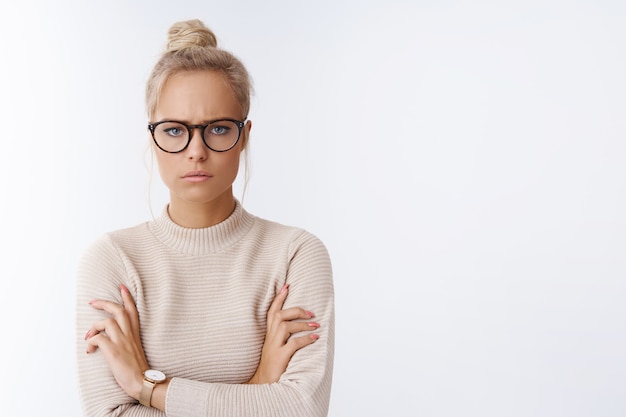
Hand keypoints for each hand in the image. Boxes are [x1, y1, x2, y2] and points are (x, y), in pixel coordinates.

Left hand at [84, 284, 148, 399]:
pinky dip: (91, 342)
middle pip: (119, 311)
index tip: (121, 287)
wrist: (141, 381)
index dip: (127, 297)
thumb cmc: (137, 368)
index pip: (132, 310)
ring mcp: (122, 342)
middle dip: (104, 303)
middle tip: (93, 302)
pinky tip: (90, 350)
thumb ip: (127, 339)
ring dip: (94, 327)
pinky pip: (98, 339)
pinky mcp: (114, 352)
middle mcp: (129, 335)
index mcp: (135, 333)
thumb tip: (110, 336)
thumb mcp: (135, 348)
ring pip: (107, 322)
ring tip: (89, 336)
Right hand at [247, 284, 319, 383]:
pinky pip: (293, 344)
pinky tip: (314, 339)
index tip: (287, 286)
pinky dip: (305, 340)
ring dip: (302, 324)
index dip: (279, 298)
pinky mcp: (280, 358)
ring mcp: (274, 348)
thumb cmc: (273, 367)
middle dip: (296, 310)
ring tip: (316, 326)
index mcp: (269, 335)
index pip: (272, 312)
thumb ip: (282, 337)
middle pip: (279, 316)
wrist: (263, 386)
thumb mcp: (275, 348)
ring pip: (285, 327)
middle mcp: (270, 339)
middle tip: (311, 312)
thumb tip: (300, 326)